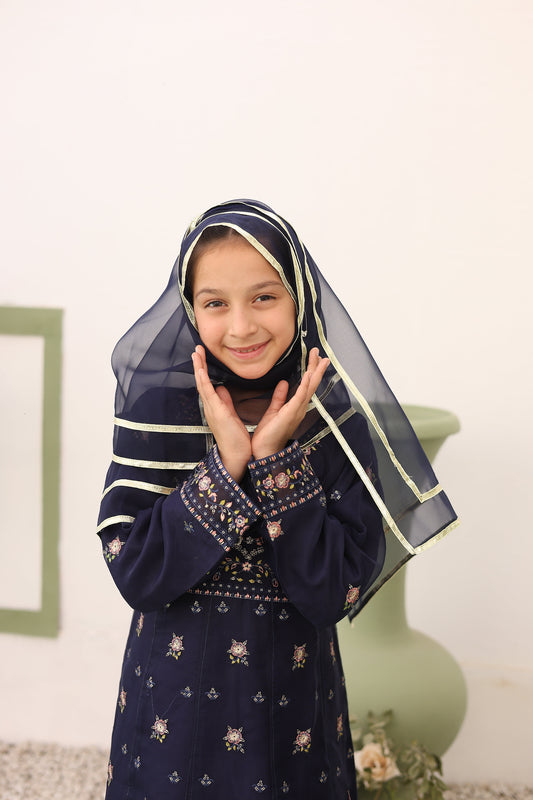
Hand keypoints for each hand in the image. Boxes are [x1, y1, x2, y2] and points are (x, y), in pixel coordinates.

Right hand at [191, 346, 251, 481]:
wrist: (236, 455)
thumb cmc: (235, 439)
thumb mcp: (231, 415)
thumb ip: (225, 401)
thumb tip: (221, 389)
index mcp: (214, 407)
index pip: (206, 384)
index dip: (203, 370)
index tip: (202, 356)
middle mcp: (210, 407)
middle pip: (201, 382)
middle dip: (198, 364)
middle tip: (196, 349)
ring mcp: (211, 410)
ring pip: (202, 384)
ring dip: (198, 368)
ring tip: (196, 353)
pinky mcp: (216, 413)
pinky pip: (207, 393)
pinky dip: (203, 380)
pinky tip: (200, 369)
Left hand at [251, 348, 329, 459]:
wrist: (265, 450)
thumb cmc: (268, 434)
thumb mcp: (274, 410)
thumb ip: (279, 397)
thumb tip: (283, 383)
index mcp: (296, 406)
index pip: (306, 385)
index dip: (311, 371)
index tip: (314, 358)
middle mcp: (300, 408)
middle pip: (311, 384)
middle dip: (316, 367)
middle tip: (321, 352)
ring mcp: (297, 410)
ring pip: (309, 387)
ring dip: (314, 372)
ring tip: (320, 358)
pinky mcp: (291, 413)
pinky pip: (300, 396)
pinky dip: (305, 385)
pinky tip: (309, 374)